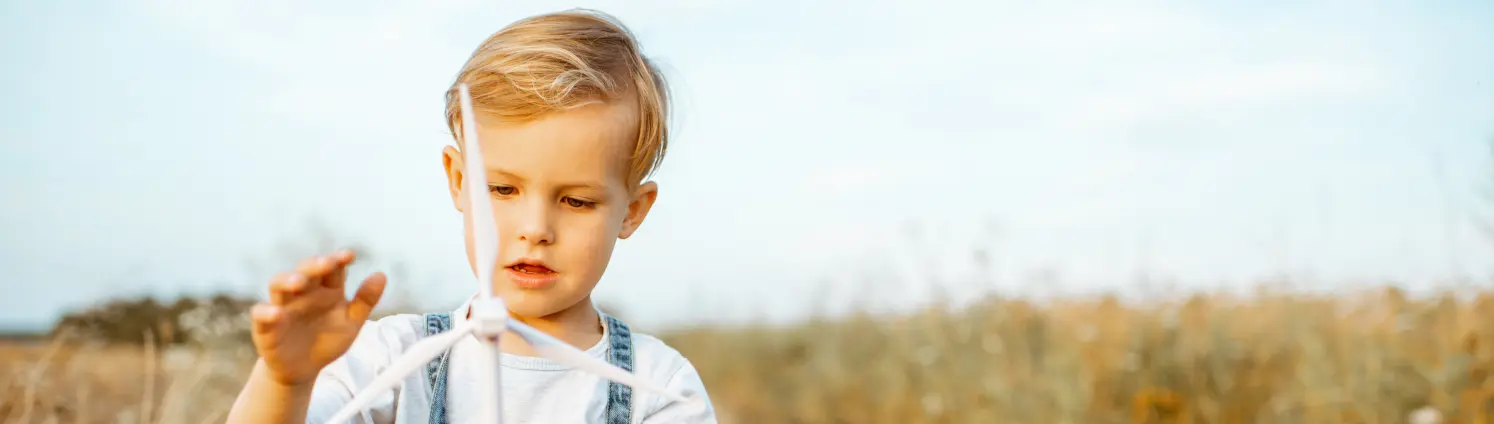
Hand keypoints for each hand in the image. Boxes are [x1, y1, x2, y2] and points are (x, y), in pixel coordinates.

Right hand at [249, 249, 386, 386]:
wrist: (303, 369)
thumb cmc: (327, 340)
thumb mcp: (351, 323)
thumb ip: (365, 300)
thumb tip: (381, 275)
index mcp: (326, 290)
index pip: (332, 269)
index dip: (338, 260)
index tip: (349, 256)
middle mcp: (303, 293)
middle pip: (305, 271)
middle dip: (314, 265)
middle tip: (326, 263)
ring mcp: (283, 306)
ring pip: (279, 284)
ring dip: (287, 280)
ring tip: (299, 283)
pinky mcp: (265, 325)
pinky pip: (261, 314)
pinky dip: (267, 312)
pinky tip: (277, 314)